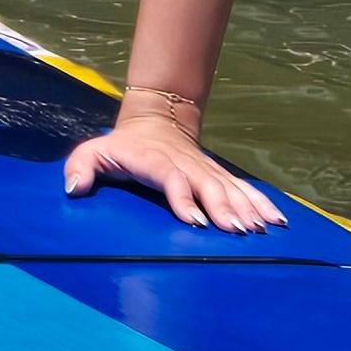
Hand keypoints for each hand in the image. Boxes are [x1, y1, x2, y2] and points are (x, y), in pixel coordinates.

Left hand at [64, 104, 283, 233]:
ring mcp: (204, 168)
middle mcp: (184, 163)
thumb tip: (73, 187)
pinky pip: (242, 187)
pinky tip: (276, 218)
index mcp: (153, 159)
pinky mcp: (217, 174)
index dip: (183, 197)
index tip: (196, 221)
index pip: (170, 176)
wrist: (154, 120)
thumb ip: (80, 166)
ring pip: (228, 186)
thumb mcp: (94, 151)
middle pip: (206, 183)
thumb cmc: (120, 147)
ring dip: (245, 207)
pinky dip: (260, 201)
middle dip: (222, 207)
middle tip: (237, 230)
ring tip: (260, 228)